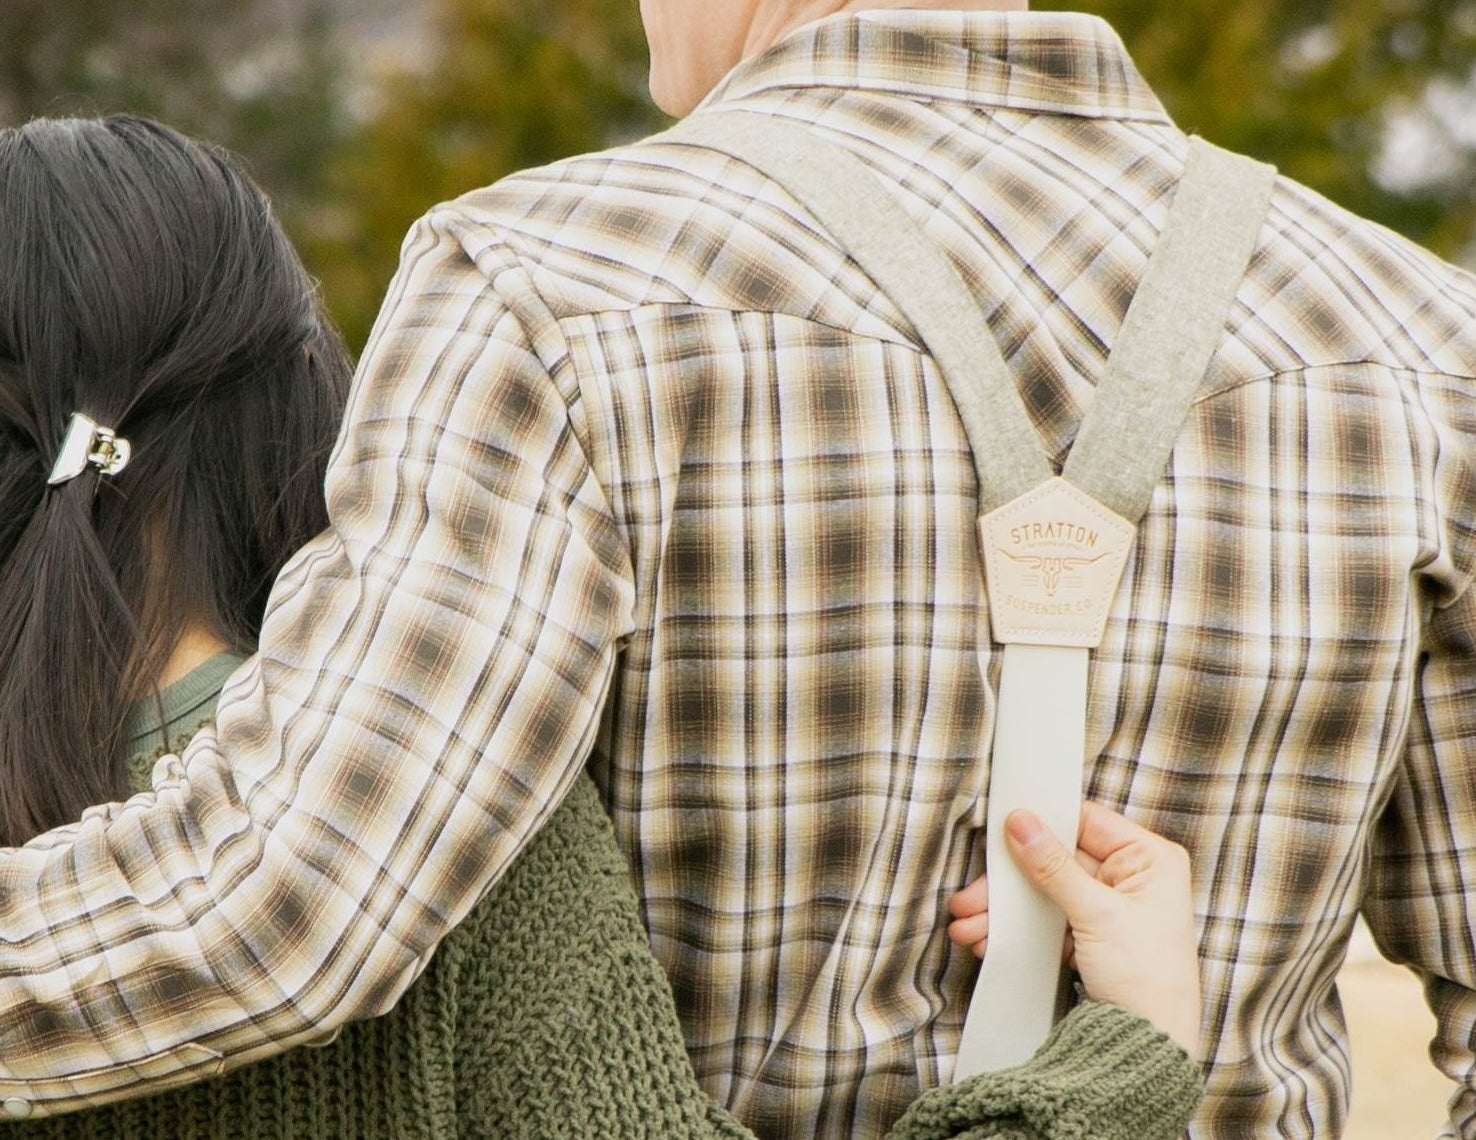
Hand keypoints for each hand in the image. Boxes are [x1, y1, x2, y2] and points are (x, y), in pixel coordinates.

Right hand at [947, 802, 1200, 1059]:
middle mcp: (1133, 877)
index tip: (1003, 829)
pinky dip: (1021, 929)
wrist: (1151, 1046)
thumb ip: (1053, 866)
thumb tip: (1021, 822)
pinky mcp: (1095, 933)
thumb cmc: (1147, 978)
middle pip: (1059, 860)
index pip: (1086, 822)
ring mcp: (1112, 906)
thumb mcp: (1096, 914)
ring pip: (1048, 892)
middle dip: (1012, 883)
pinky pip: (1050, 919)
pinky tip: (991, 938)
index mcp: (1149, 859)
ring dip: (1008, 910)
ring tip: (970, 925)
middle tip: (974, 896)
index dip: (1044, 824)